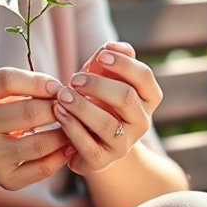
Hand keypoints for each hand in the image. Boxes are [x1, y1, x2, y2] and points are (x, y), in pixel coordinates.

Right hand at [0, 67, 73, 190]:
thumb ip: (14, 83)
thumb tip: (57, 89)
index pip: (8, 81)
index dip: (39, 81)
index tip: (57, 86)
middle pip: (29, 112)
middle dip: (57, 106)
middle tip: (70, 105)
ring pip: (40, 143)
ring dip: (64, 132)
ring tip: (72, 123)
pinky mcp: (3, 179)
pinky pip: (41, 168)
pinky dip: (60, 156)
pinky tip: (67, 146)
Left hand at [53, 42, 162, 174]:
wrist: (92, 141)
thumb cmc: (99, 100)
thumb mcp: (104, 77)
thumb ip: (108, 60)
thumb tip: (112, 45)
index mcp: (147, 98)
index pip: (144, 77)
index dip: (124, 64)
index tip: (101, 54)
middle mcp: (141, 122)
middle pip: (126, 98)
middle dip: (98, 85)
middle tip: (74, 78)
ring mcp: (125, 144)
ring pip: (108, 124)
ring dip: (81, 107)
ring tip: (62, 95)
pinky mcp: (103, 161)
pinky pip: (89, 145)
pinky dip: (72, 127)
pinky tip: (59, 113)